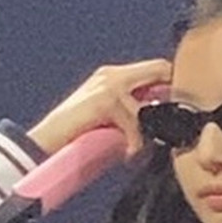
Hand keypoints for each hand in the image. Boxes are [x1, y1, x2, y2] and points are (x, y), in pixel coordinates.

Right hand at [28, 57, 171, 157]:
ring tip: (131, 149)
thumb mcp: (110, 122)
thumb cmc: (77, 137)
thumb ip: (133, 115)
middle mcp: (112, 74)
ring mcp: (108, 85)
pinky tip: (127, 154)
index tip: (174, 111)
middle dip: (170, 96)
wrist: (47, 142)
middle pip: (160, 69)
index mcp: (113, 75)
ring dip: (144, 133)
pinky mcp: (105, 101)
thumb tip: (161, 123)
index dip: (170, 86)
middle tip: (166, 125)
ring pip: (147, 106)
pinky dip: (134, 144)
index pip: (155, 68)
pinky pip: (134, 123)